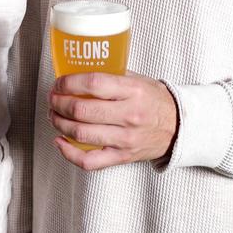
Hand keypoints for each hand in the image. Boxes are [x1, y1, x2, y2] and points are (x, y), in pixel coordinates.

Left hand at [48, 71, 178, 170]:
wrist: (179, 127)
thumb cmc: (155, 100)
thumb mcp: (138, 80)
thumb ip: (111, 76)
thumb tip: (77, 72)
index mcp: (133, 91)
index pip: (94, 84)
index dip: (69, 82)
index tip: (59, 82)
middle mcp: (129, 116)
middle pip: (82, 110)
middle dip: (59, 103)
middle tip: (53, 98)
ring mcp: (125, 139)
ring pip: (81, 134)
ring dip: (59, 123)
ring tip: (54, 115)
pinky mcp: (122, 157)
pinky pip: (89, 161)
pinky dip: (68, 153)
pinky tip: (60, 141)